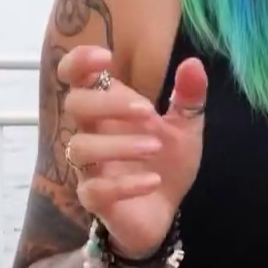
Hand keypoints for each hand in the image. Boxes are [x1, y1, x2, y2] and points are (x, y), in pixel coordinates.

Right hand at [58, 45, 206, 258]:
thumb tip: (193, 63)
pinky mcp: (95, 199)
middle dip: (108, 103)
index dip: (80, 61)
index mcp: (108, 109)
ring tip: (155, 147)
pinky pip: (95, 190)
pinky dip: (126, 184)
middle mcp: (92, 133)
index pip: (75, 76)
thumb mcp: (185, 127)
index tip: (106, 57)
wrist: (164, 210)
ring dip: (119, 144)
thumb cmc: (165, 161)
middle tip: (147, 112)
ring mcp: (89, 168)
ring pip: (80, 147)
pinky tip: (153, 179)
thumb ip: (189, 96)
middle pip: (74, 105)